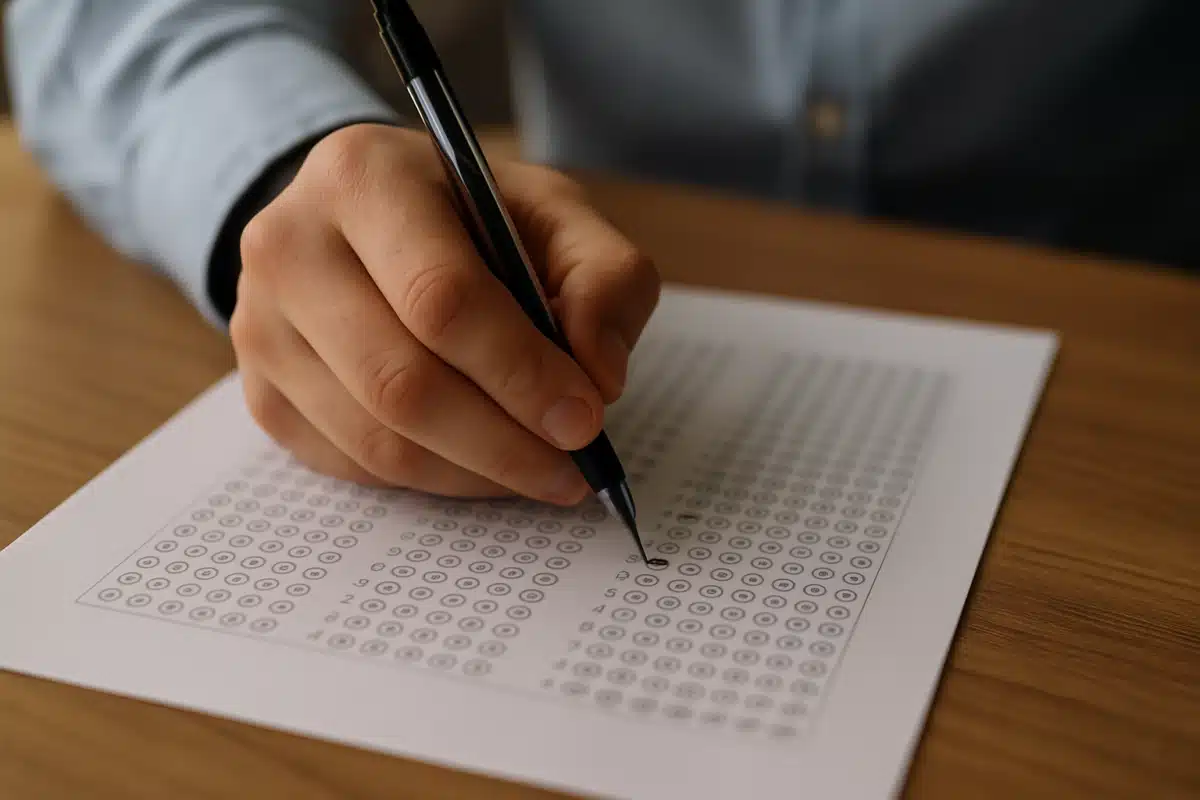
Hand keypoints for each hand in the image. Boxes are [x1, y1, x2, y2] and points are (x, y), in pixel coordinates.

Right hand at [230, 123, 660, 503]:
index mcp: (362, 178)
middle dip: (502, 442)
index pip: (441, 298)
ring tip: (540, 472)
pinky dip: (430, 480)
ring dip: (473, 473)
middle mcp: (288, 247)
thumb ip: (603, 279)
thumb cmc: (470, 217)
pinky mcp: (260, 393)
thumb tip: (599, 378)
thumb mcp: (554, 214)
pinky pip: (351, 465)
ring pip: (375, 439)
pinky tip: (480, 464)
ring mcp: (259, 326)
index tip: (584, 419)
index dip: (520, 372)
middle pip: (400, 382)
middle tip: (572, 468)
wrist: (364, 222)